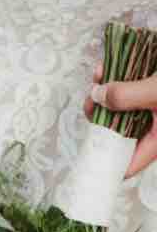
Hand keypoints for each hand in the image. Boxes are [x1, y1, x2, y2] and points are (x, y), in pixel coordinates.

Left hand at [83, 62, 156, 177]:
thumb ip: (126, 97)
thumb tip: (96, 97)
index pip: (128, 164)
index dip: (104, 162)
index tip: (83, 155)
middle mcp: (156, 128)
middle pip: (117, 132)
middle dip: (100, 115)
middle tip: (90, 99)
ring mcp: (154, 110)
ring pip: (121, 108)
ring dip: (105, 92)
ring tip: (98, 75)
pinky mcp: (152, 92)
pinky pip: (129, 90)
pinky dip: (117, 79)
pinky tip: (106, 67)